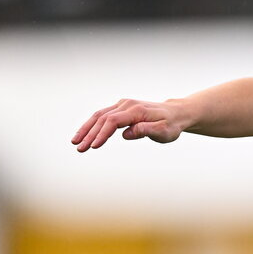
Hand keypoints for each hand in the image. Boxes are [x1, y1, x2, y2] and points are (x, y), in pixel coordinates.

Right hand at [72, 98, 189, 151]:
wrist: (176, 113)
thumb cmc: (171, 125)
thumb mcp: (164, 131)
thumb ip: (146, 130)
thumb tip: (126, 133)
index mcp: (137, 110)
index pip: (113, 121)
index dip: (102, 134)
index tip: (94, 146)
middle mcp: (127, 104)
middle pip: (103, 118)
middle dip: (90, 134)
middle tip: (80, 149)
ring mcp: (123, 105)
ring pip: (99, 115)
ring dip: (86, 129)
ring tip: (76, 142)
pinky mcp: (121, 108)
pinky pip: (102, 115)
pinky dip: (92, 124)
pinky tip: (84, 134)